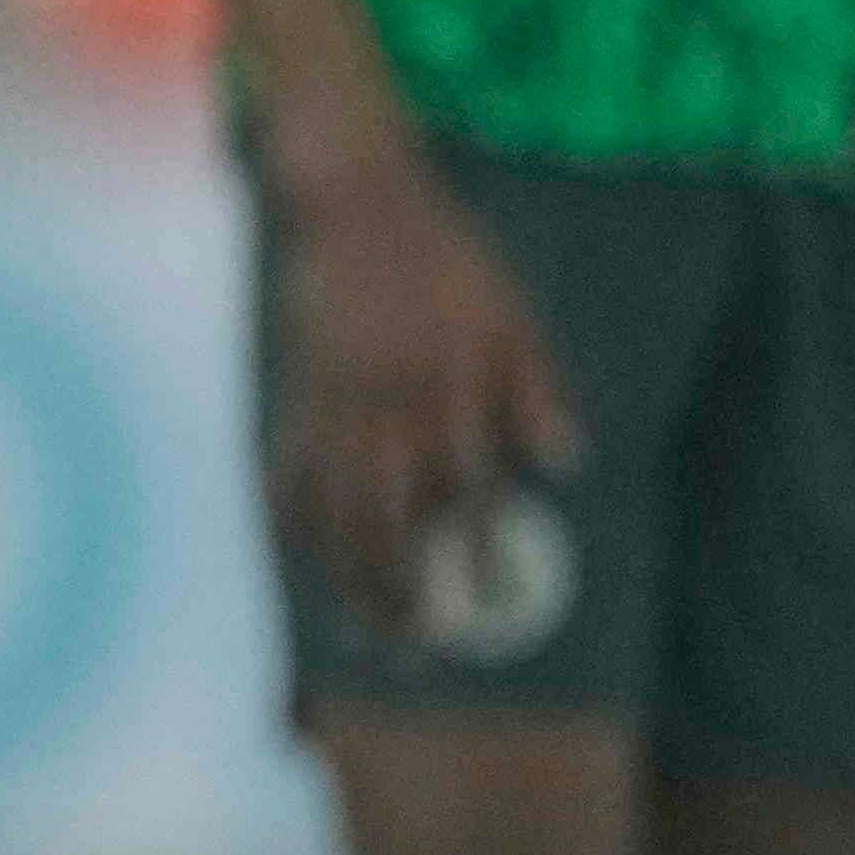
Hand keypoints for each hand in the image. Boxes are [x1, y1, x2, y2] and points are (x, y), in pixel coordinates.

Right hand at [264, 152, 576, 619]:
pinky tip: (305, 565)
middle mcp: (389, 411)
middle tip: (419, 646)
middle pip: (389, 522)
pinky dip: (292, 527)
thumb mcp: (512, 317)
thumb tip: (565, 465)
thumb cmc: (451, 263)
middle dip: (402, 591)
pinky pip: (289, 478)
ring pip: (336, 514)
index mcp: (450, 391)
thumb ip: (536, 391)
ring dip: (351, 580)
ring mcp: (334, 410)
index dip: (483, 554)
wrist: (358, 208)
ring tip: (368, 630)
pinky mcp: (298, 401)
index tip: (495, 604)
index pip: (468, 492)